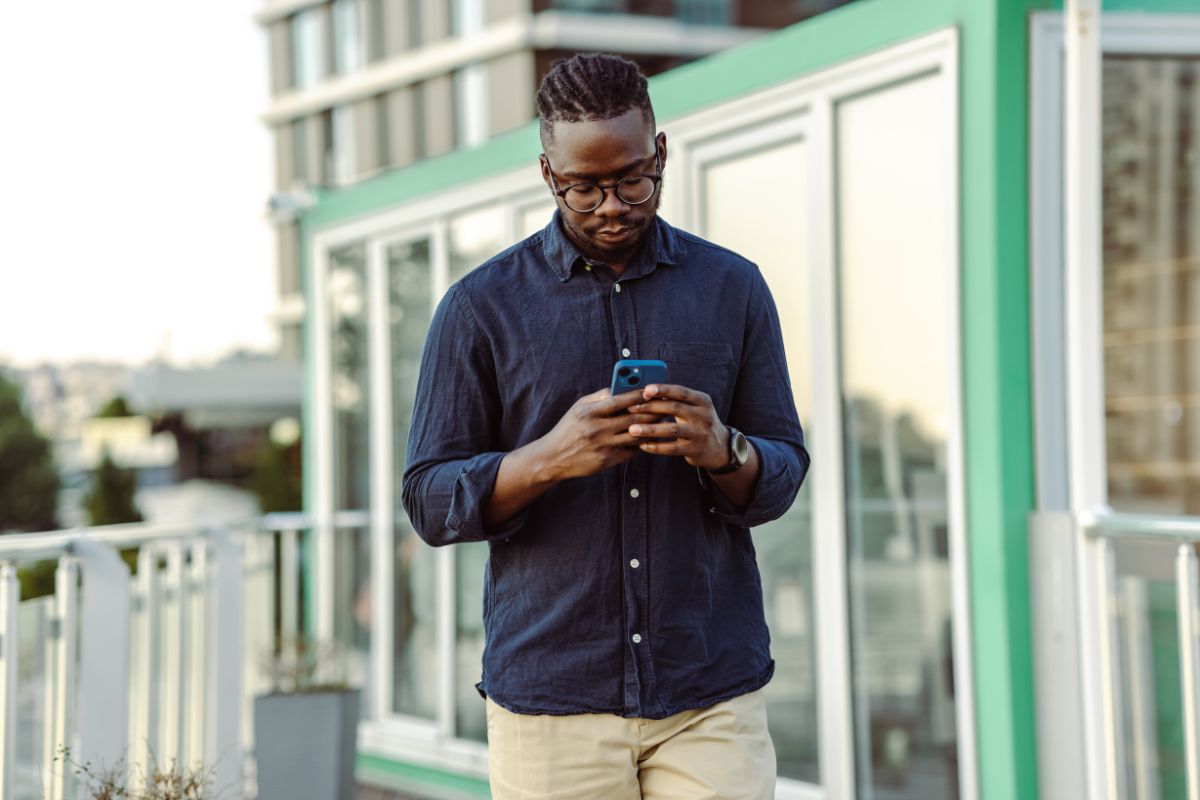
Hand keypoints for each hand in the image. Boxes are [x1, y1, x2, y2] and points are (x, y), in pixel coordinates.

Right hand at [536, 388, 664, 480]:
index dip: (638, 394)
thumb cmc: (568, 429)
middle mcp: (596, 429)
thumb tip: (622, 387)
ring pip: (635, 435)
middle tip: (665, 406)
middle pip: (632, 418)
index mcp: (588, 413)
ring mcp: (602, 446)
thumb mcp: (579, 408)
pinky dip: (641, 444)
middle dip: (652, 411)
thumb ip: (600, 397)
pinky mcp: (607, 461)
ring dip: (651, 428)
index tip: (652, 390)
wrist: (554, 458)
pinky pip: (630, 451)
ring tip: (662, 421)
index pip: (619, 400)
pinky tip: (649, 437)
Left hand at [626, 384, 728, 469]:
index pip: (681, 391)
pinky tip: (643, 445)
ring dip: (650, 429)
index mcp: (702, 400)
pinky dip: (656, 447)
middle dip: (650, 407)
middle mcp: (703, 415)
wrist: (719, 447)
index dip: (663, 390)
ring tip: (632, 430)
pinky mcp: (695, 450)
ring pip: (672, 429)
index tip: (645, 390)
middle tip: (631, 408)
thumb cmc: (698, 422)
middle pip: (674, 408)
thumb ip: (675, 400)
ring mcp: (700, 433)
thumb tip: (645, 392)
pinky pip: (672, 448)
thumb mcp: (695, 407)